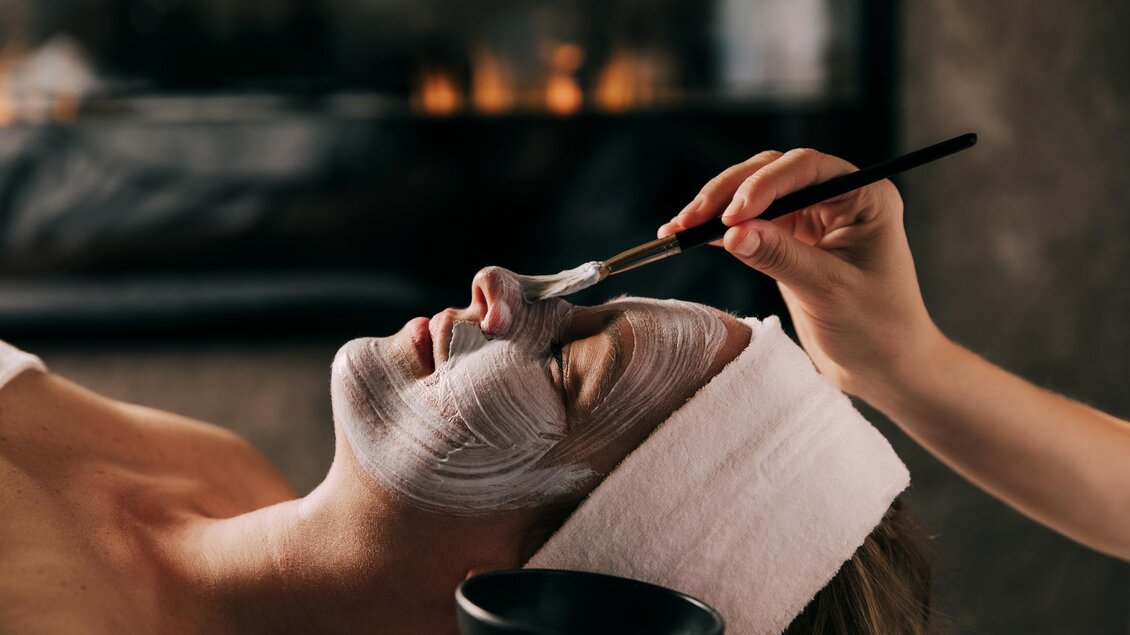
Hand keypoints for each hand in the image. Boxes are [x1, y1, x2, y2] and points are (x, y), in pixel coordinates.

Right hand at [658, 148, 943, 396]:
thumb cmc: (877, 328)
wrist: (886, 367)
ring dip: (715, 209)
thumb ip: (781, 256)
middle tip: (690, 221)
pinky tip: (690, 237)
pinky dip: (719, 230)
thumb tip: (731, 232)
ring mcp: (813, 218)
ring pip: (754, 195)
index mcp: (864, 197)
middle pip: (772, 173)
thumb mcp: (829, 291)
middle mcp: (838, 198)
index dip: (763, 184)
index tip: (731, 216)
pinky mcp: (791, 241)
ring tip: (678, 230)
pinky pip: (749, 224)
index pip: (806, 169)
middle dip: (728, 194)